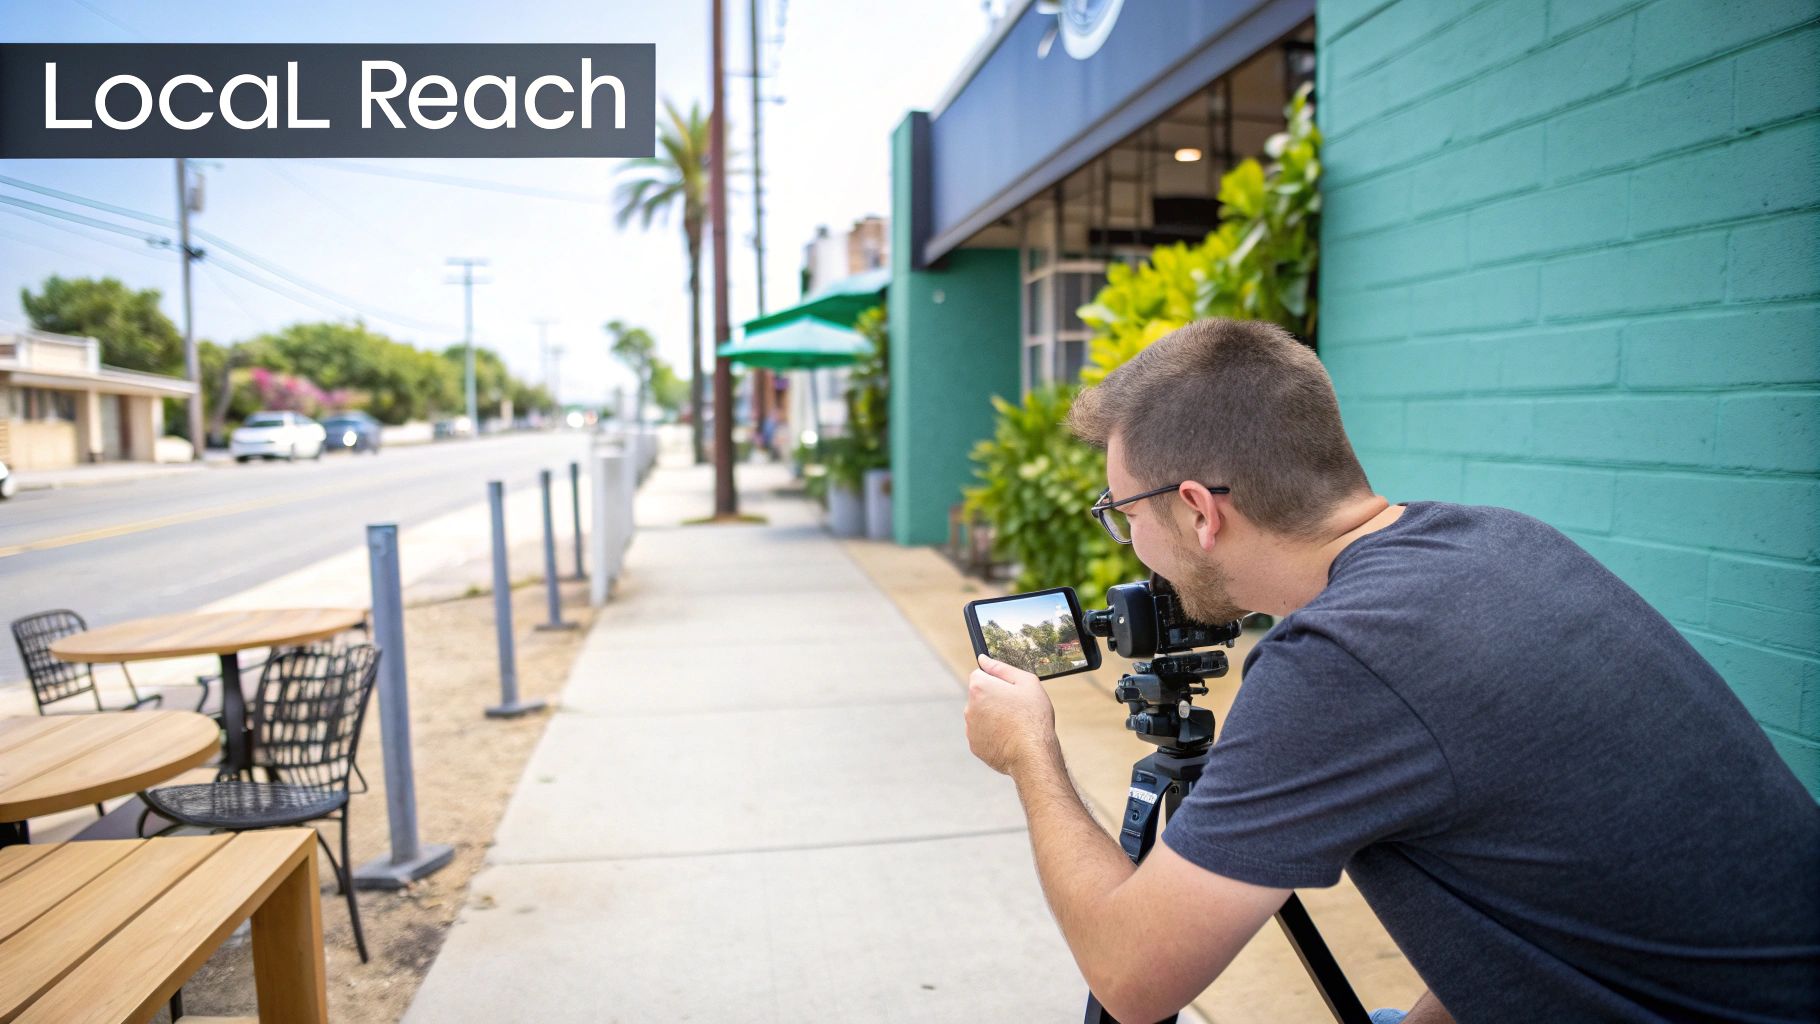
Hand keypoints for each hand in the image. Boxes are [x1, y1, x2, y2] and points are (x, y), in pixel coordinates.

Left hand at [965, 653, 1058, 775]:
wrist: (1033, 754)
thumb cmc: (1033, 717)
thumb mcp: (1026, 683)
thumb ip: (1002, 668)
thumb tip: (983, 659)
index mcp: (979, 688)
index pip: (980, 674)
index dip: (997, 680)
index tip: (1010, 690)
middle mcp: (969, 707)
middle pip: (980, 696)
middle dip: (994, 699)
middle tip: (1016, 709)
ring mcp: (970, 728)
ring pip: (981, 715)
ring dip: (993, 717)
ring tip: (1014, 725)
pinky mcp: (975, 746)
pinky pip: (983, 734)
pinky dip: (993, 734)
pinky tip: (1009, 738)